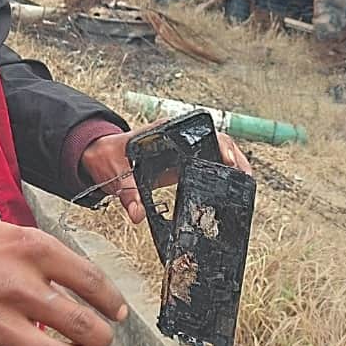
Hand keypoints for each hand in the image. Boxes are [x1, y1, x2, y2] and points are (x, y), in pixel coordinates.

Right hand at [0, 220, 126, 345]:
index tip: (118, 312)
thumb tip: (80, 286)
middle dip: (101, 338)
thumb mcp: (6, 234)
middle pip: (83, 324)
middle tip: (101, 340)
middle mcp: (18, 284)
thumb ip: (44, 258)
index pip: (92, 281)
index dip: (113, 302)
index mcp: (30, 248)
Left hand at [80, 129, 253, 224]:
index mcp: (167, 132)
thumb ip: (127, 192)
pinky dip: (220, 174)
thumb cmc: (108, 157)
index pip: (202, 132)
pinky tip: (229, 188)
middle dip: (234, 157)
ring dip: (232, 165)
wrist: (100, 156)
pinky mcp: (183, 164)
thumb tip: (138, 214)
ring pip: (216, 153)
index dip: (220, 144)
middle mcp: (179, 139)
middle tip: (245, 178)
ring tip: (245, 185)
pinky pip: (207, 165)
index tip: (229, 159)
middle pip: (216, 141)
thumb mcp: (115, 173)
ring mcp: (183, 151)